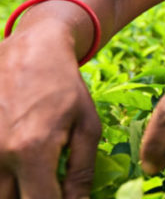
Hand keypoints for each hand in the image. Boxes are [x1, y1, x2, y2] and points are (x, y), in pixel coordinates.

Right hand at [0, 26, 100, 198]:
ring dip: (14, 188)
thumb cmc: (64, 87)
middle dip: (32, 197)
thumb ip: (81, 172)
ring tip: (34, 170)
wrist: (31, 50)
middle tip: (46, 183)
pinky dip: (2, 172)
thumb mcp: (86, 126)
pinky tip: (16, 162)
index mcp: (32, 151)